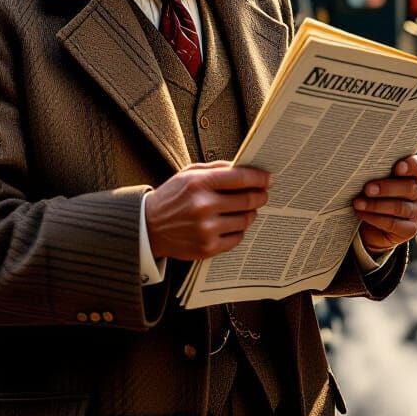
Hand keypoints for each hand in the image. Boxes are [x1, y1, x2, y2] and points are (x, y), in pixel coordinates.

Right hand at [145, 161, 270, 260]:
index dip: (259, 177)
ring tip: (246, 209)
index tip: (268, 178)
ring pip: (245, 219)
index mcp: (199, 183)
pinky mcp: (207, 248)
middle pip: (248, 199)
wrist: (148, 228)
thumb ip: (216, 168)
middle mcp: (203, 206)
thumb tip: (245, 167)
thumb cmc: (172, 197)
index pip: (240, 177)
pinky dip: (239, 230)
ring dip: (250, 213)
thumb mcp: (188, 174)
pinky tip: (233, 224)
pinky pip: (237, 238)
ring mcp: (206, 229)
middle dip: (260, 195)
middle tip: (263, 194)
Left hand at [353, 155, 416, 254]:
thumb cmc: (371, 193)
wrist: (369, 224)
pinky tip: (362, 214)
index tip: (397, 168)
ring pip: (400, 207)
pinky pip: (394, 224)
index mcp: (413, 174)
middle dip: (386, 188)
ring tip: (358, 203)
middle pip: (410, 188)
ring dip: (376, 205)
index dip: (411, 166)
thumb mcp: (373, 179)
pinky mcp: (410, 229)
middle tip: (367, 189)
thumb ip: (376, 172)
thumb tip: (362, 167)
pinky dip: (376, 219)